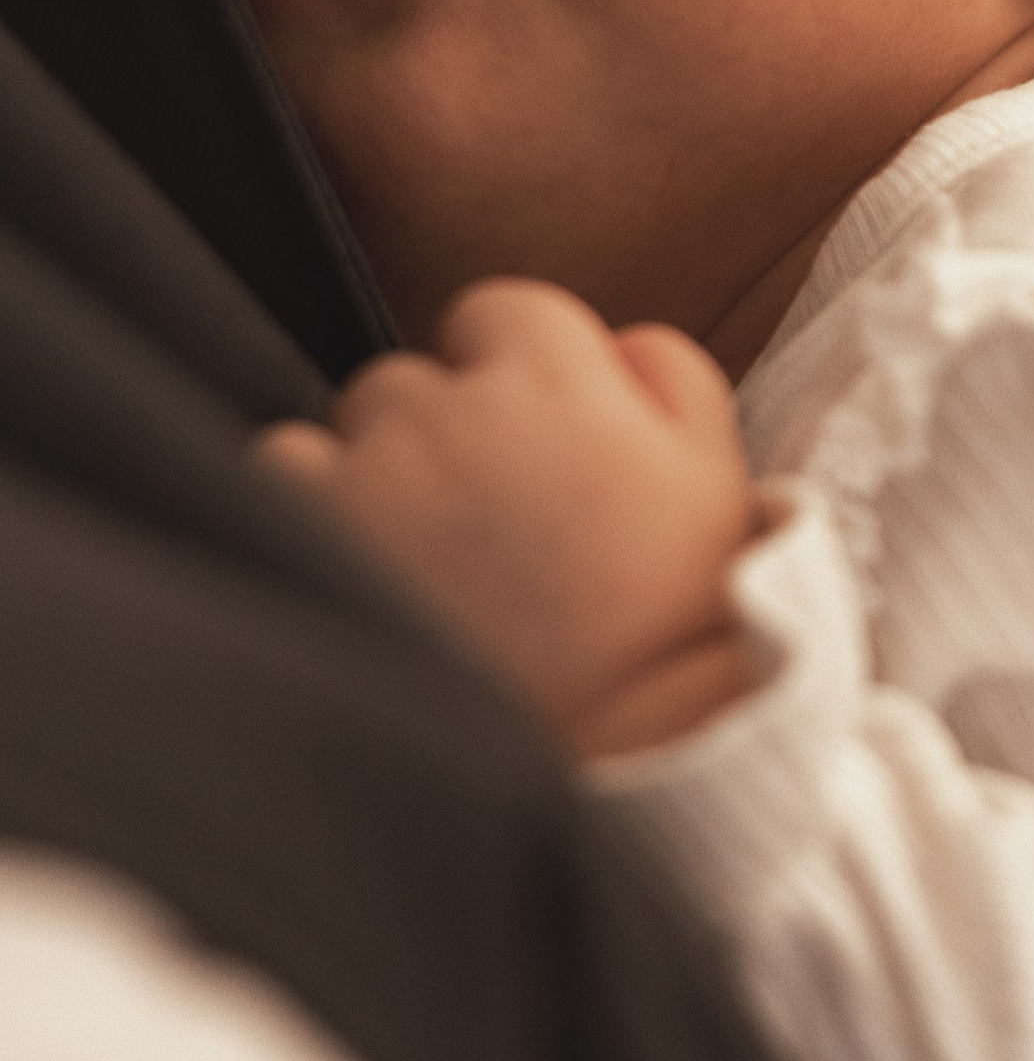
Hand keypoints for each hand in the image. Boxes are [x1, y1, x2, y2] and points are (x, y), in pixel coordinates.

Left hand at [258, 280, 764, 758]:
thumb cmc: (678, 618)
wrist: (618, 748)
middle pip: (416, 377)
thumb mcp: (722, 477)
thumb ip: (672, 373)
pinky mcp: (319, 535)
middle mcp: (451, 409)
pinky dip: (315, 509)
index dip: (519, 372)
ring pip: (349, 426)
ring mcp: (375, 472)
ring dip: (380, 472)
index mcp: (556, 377)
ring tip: (434, 559)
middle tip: (492, 520)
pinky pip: (284, 475)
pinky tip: (374, 567)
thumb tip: (615, 341)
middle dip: (445, 430)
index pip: (501, 311)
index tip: (535, 438)